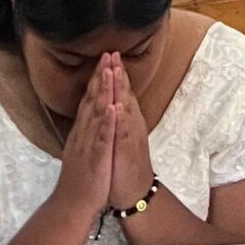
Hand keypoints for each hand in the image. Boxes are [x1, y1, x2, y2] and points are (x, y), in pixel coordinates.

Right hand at [56, 60, 116, 220]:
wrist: (72, 205)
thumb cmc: (79, 179)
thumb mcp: (80, 149)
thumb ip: (84, 131)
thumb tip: (87, 115)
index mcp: (82, 132)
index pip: (89, 99)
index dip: (96, 79)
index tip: (103, 59)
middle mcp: (84, 134)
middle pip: (91, 100)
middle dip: (100, 76)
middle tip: (107, 53)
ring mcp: (89, 144)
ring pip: (97, 114)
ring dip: (103, 91)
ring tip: (109, 70)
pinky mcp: (97, 158)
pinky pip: (103, 138)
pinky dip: (107, 122)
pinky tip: (112, 107)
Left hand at [106, 58, 155, 211]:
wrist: (134, 191)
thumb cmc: (123, 165)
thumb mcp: (120, 138)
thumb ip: (118, 120)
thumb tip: (112, 103)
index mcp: (125, 120)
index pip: (120, 92)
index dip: (115, 74)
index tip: (109, 55)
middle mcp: (129, 124)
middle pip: (124, 95)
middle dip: (118, 74)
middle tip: (113, 53)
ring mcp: (129, 136)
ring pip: (125, 109)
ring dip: (121, 89)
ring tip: (116, 70)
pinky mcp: (127, 150)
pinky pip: (124, 133)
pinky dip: (121, 119)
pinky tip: (119, 107)